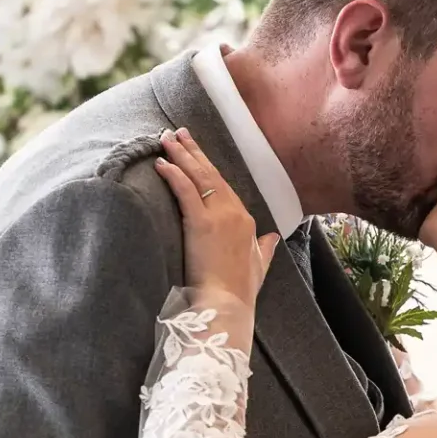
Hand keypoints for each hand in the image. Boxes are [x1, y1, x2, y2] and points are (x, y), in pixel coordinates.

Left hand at [155, 128, 278, 306]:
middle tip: (178, 133)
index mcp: (246, 220)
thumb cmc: (241, 290)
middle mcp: (234, 212)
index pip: (224, 187)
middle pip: (211, 175)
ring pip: (198, 177)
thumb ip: (266, 248)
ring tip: (166, 139)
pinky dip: (174, 174)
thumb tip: (274, 237)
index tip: (196, 154)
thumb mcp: (260, 265)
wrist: (228, 304)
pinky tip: (162, 163)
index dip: (208, 169)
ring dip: (181, 155)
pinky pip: (185, 190)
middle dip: (194, 151)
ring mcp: (218, 216)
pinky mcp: (200, 223)